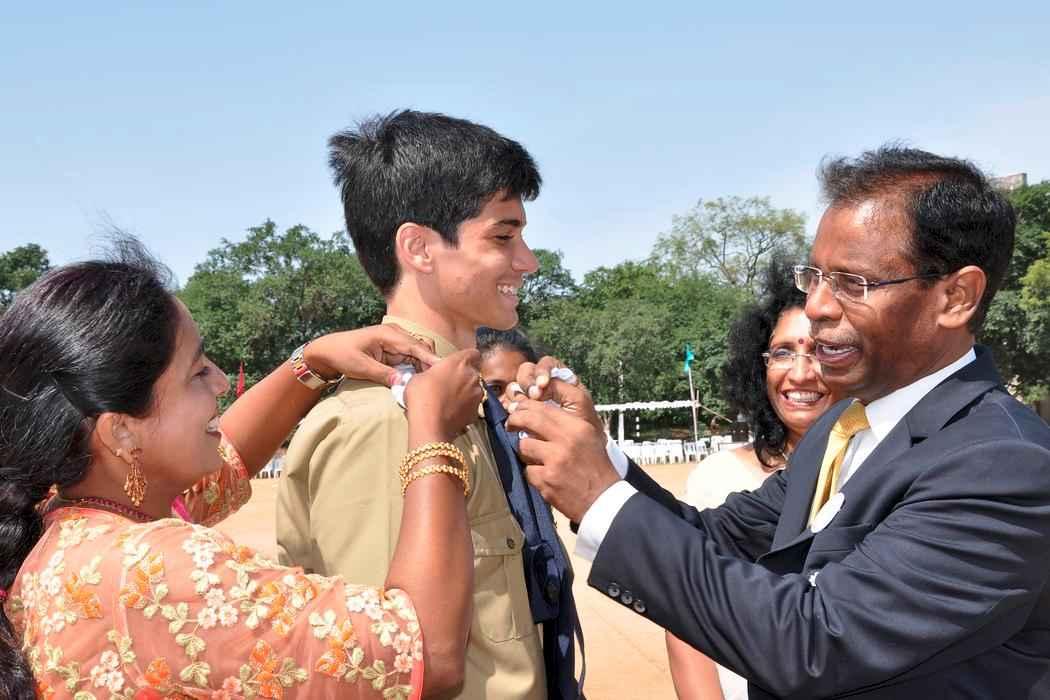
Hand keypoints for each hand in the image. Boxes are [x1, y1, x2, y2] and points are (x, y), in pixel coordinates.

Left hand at [304, 324, 440, 386]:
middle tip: (437, 383)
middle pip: (422, 348)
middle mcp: (396, 335)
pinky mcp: (394, 351)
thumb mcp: (361, 367)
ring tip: (430, 385)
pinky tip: (418, 382)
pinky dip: (416, 370)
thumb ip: (383, 374)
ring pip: (419, 355)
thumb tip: (403, 383)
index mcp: (389, 334)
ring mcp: (396, 342)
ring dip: (423, 368)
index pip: (416, 346)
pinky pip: (411, 359)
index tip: (443, 370)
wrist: (328, 351)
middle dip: (430, 364)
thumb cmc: (342, 355)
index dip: (431, 359)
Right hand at [404, 349, 483, 439]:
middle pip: (473, 372)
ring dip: (465, 392)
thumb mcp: (418, 377)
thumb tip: (429, 376)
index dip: (466, 358)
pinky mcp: (476, 411)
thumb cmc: (423, 397)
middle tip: (448, 383)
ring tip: (448, 399)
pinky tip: (451, 411)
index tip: (458, 362)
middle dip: (463, 376)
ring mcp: (476, 394)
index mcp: (459, 362)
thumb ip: (431, 372)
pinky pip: (472, 405)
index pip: (472, 353)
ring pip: (474, 389)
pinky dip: (465, 407)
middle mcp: (472, 376)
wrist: (429, 423)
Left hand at [505, 383, 619, 521]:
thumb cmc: (596, 467)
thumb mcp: (588, 437)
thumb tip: (535, 413)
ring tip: (537, 458)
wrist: (603, 499)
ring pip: (524, 447)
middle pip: (528, 420)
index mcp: (577, 427)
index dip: (525, 406)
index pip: (543, 408)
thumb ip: (564, 423)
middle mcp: (566, 440)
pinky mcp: (546, 480)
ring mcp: (555, 460)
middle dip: (515, 420)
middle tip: (510, 425)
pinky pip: (528, 470)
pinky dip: (533, 474)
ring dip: (526, 452)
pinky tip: (545, 477)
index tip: (518, 409)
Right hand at [510, 358, 602, 432]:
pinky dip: (507, 405)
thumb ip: (562, 388)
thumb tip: (540, 385)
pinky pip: (507, 402)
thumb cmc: (584, 425)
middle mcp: (542, 386)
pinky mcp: (519, 412)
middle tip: (533, 396)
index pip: (547, 364)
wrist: (580, 451)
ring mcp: (529, 399)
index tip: (542, 384)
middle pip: (527, 371)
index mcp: (560, 379)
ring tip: (521, 406)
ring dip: (516, 393)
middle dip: (528, 381)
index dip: (542, 371)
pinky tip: (511, 412)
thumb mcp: (579, 403)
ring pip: (515, 386)